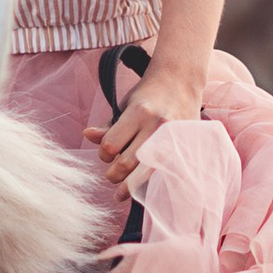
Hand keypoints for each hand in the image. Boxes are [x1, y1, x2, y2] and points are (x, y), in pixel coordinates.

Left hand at [88, 50, 208, 185]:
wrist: (182, 81)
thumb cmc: (148, 95)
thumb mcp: (125, 105)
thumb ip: (108, 126)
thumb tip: (87, 135)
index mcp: (139, 112)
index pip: (110, 145)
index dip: (103, 153)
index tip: (106, 153)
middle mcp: (157, 126)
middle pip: (126, 164)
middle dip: (113, 175)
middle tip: (111, 176)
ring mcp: (174, 138)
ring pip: (146, 174)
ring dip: (130, 186)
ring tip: (123, 191)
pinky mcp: (185, 147)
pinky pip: (165, 174)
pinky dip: (152, 184)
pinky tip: (145, 188)